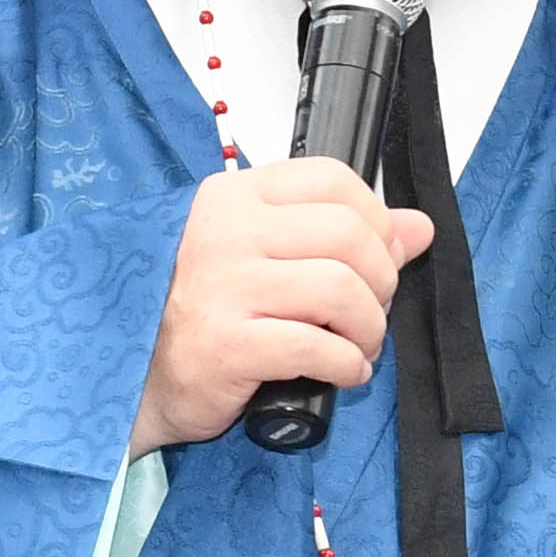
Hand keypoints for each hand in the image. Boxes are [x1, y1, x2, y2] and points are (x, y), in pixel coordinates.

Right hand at [130, 161, 430, 454]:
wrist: (136, 378)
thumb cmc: (199, 313)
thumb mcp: (264, 257)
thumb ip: (338, 233)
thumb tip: (418, 228)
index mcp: (233, 197)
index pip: (331, 179)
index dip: (376, 218)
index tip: (379, 254)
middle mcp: (225, 233)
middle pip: (348, 234)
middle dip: (380, 279)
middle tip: (370, 309)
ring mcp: (223, 287)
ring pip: (341, 290)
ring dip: (368, 327)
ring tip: (358, 344)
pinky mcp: (227, 345)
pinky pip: (319, 347)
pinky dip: (348, 364)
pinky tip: (343, 371)